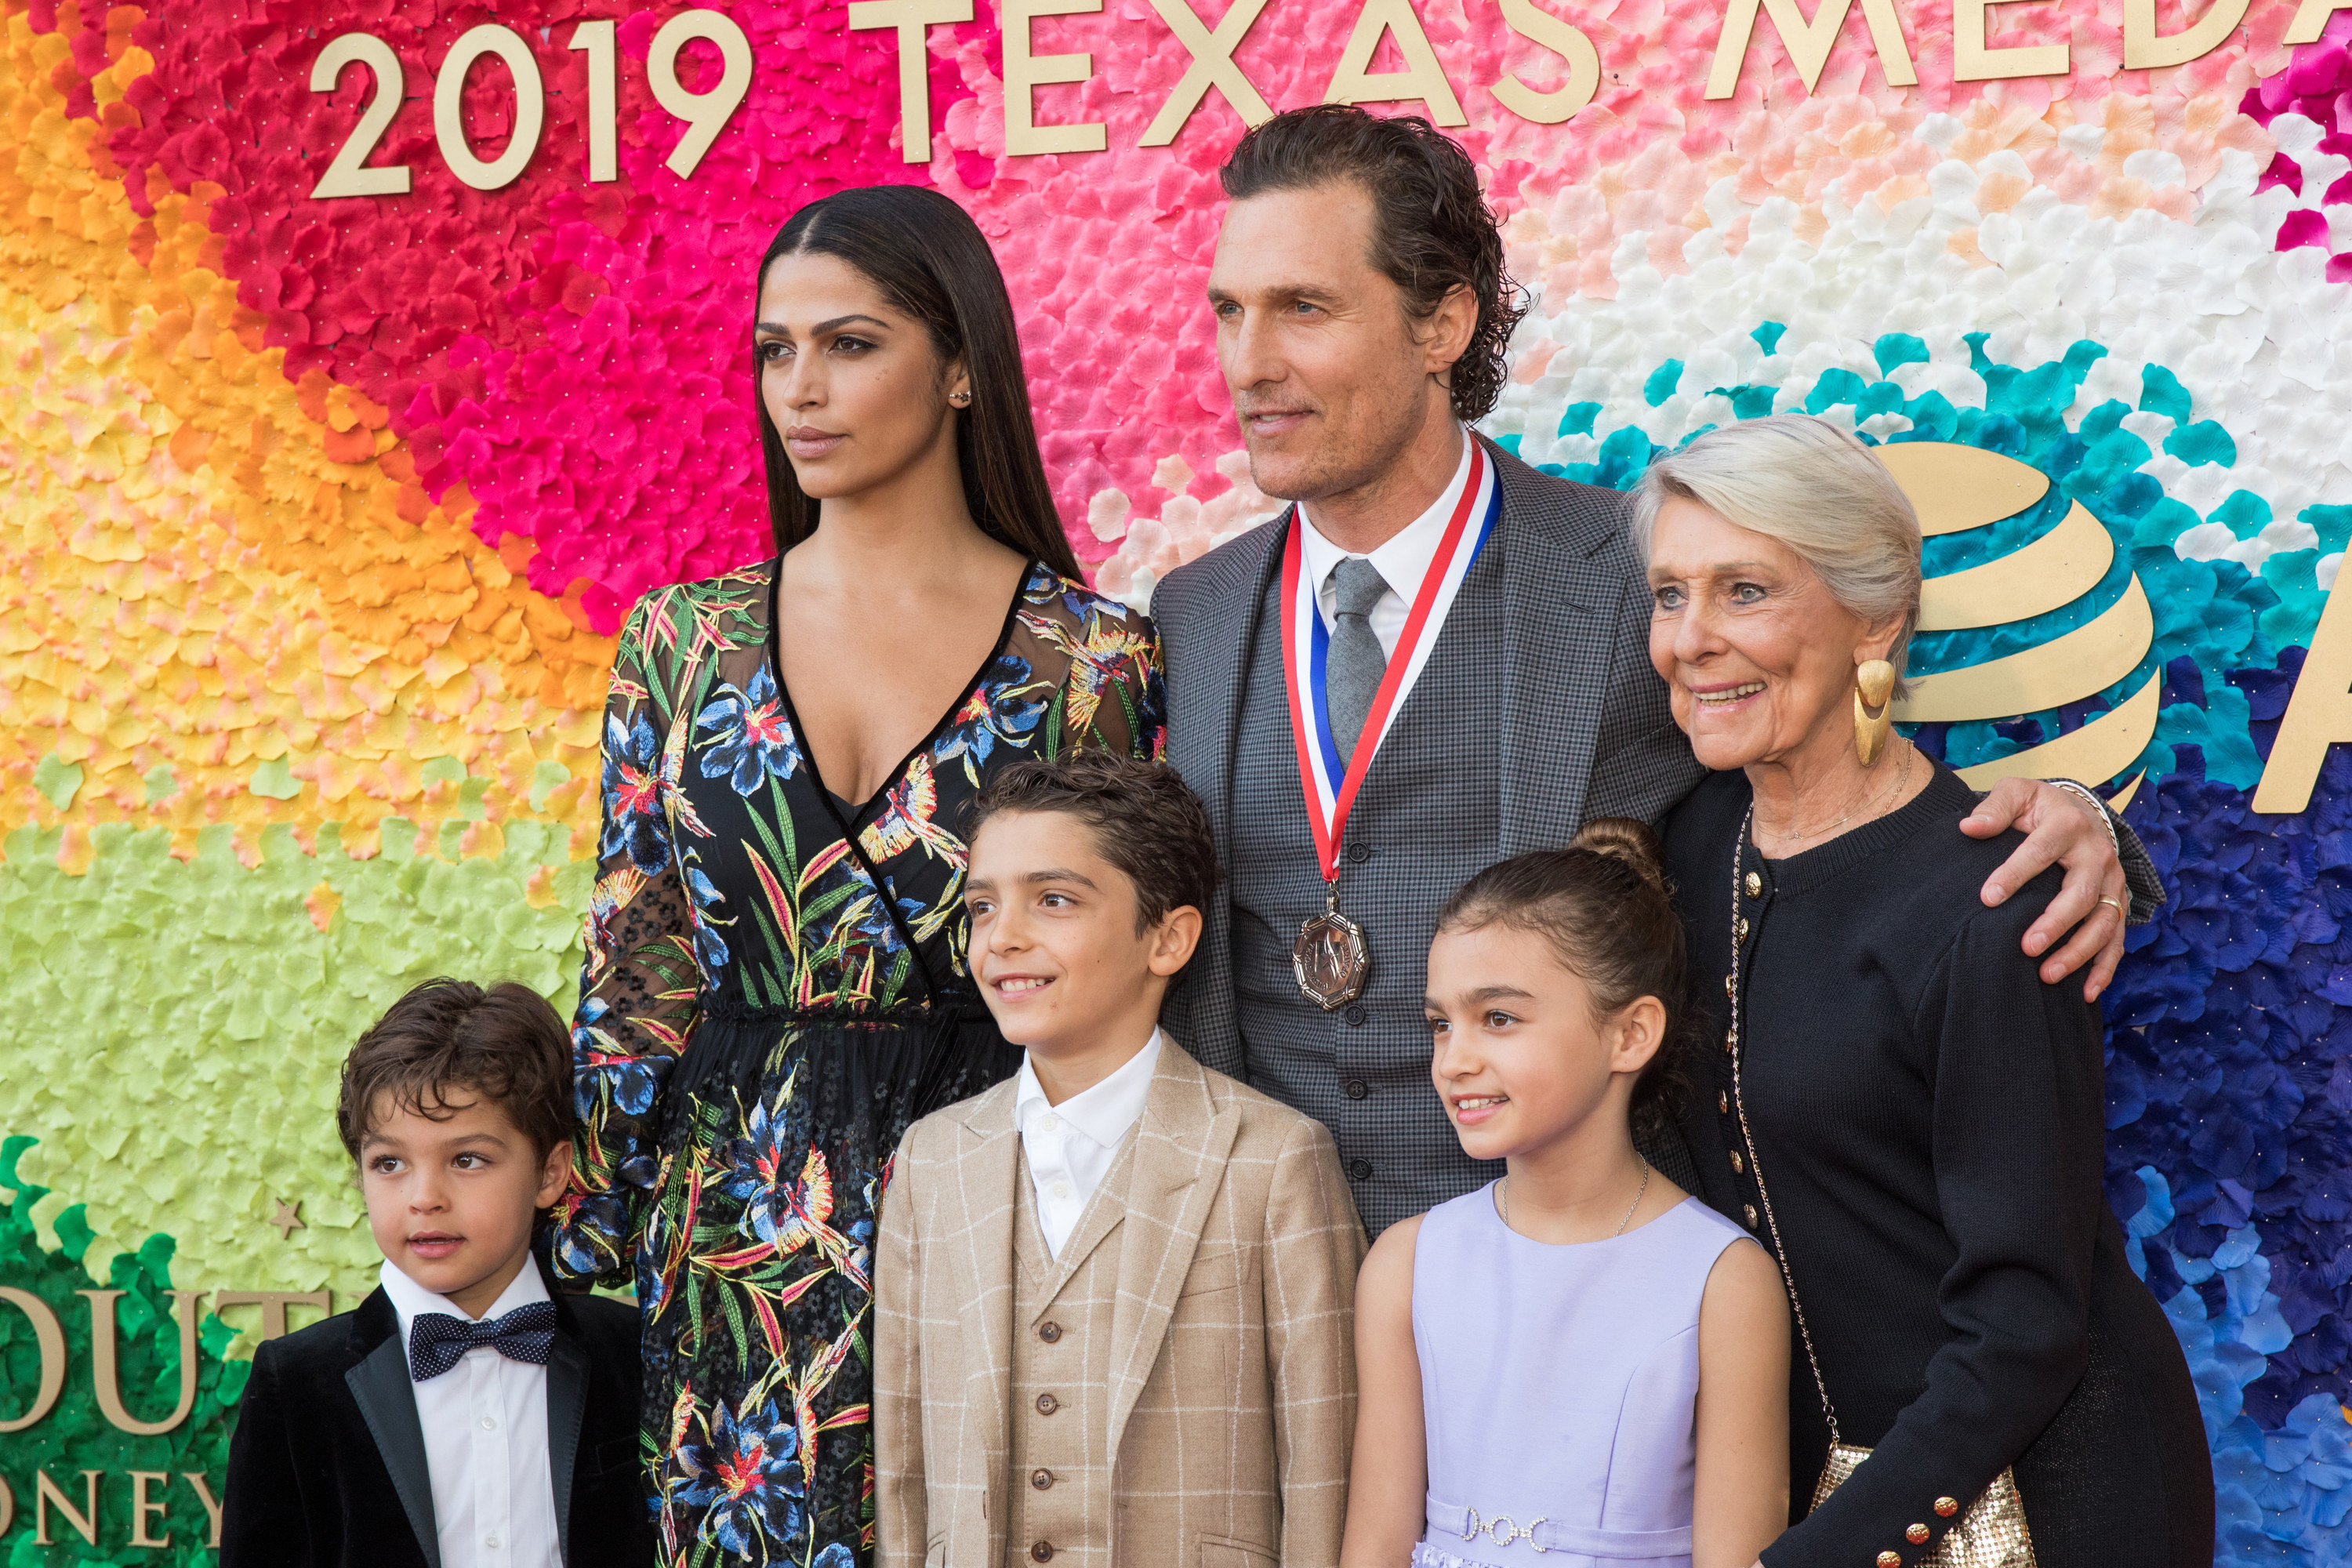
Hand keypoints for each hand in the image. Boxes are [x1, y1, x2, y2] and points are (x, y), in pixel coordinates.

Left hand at [1959, 777, 2126, 1001]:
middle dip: (2055, 924)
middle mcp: (2098, 855)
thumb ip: (1994, 808)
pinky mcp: (2117, 903)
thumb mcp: (2017, 793)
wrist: (2078, 810)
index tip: (1987, 898)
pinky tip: (2085, 993)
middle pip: (2081, 894)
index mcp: (2068, 824)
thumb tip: (1968, 827)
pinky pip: (2117, 940)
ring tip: (2047, 975)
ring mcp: (2113, 882)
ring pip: (2104, 923)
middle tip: (2025, 947)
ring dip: (2078, 952)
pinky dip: (2105, 968)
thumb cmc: (2038, 807)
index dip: (2014, 875)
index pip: (2040, 851)